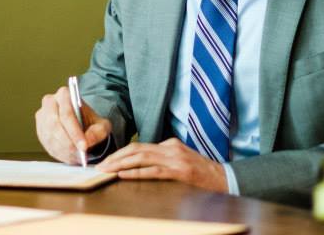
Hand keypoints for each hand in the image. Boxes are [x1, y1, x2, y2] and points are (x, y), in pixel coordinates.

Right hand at [35, 85, 111, 164]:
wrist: (82, 124)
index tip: (83, 146)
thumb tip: (87, 142)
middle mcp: (50, 102)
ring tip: (76, 156)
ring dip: (63, 149)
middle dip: (68, 142)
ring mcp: (42, 117)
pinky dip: (58, 153)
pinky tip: (69, 156)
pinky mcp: (40, 130)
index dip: (74, 132)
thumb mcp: (101, 125)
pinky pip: (47, 143)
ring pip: (50, 136)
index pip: (67, 113)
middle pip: (54, 125)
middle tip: (79, 154)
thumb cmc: (90, 122)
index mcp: (64, 94)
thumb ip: (97, 132)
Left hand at [101, 138, 227, 191]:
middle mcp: (170, 148)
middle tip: (100, 165)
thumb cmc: (201, 173)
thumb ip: (164, 158)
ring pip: (142, 157)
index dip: (121, 152)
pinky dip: (136, 172)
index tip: (107, 161)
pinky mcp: (178, 172)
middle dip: (116, 156)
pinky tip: (124, 174)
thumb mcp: (181, 159)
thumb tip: (143, 162)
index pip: (140, 146)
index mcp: (169, 144)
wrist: (223, 179)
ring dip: (121, 163)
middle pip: (137, 149)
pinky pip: (153, 171)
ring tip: (106, 170)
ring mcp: (174, 159)